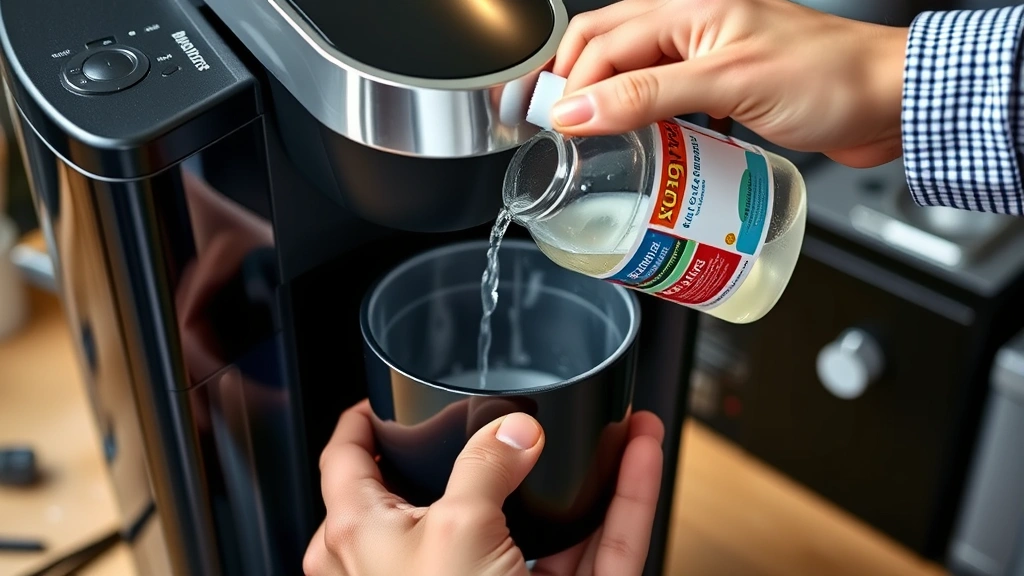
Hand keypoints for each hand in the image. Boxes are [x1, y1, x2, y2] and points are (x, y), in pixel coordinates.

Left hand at [303, 400, 664, 575]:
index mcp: (367, 540)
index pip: (350, 463)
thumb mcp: (454, 529)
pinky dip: (622, 496)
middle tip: (519, 397)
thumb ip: (484, 465)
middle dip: (501, 437)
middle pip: (462, 480)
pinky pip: (595, 541)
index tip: (382, 393)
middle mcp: (427, 559)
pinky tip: (640, 451)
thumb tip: (517, 430)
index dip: (362, 420)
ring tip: (612, 419)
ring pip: (543, 508)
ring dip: (582, 462)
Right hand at [550, 0, 908, 167]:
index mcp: (687, 7)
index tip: (548, 125)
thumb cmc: (828, 78)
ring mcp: (709, 55)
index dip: (566, 82)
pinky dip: (649, 122)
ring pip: (636, 75)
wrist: (891, 100)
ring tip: (595, 142)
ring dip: (612, 105)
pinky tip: (648, 146)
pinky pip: (669, 99)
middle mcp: (692, 24)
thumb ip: (647, 96)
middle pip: (609, 49)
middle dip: (576, 87)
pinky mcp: (726, 86)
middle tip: (556, 130)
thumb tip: (578, 109)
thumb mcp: (726, 82)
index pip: (600, 40)